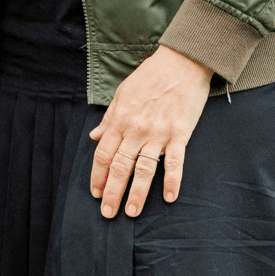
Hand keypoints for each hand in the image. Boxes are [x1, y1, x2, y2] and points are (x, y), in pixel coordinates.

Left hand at [88, 44, 212, 218]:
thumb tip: (93, 136)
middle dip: (112, 192)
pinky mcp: (179, 133)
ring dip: (137, 193)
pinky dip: (172, 181)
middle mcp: (137, 129)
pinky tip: (169, 197)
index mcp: (121, 119)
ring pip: (144, 169)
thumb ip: (109, 117)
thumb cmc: (150, 76)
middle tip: (107, 213)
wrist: (180, 62)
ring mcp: (158, 133)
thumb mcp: (122, 93)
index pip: (104, 153)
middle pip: (120, 166)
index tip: (95, 192)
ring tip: (131, 212)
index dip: (98, 175)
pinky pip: (174, 162)